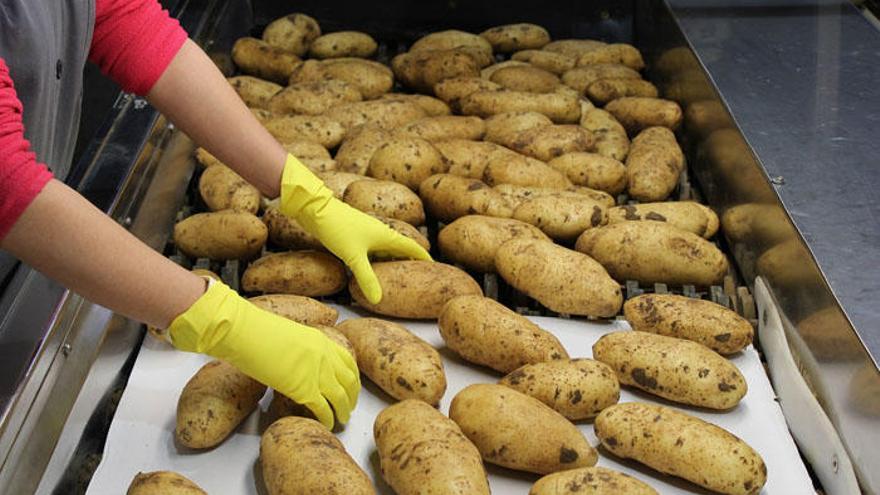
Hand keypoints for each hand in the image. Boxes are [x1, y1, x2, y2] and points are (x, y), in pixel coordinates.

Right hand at [168, 279, 359, 428]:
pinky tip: (327, 424)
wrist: (247, 333)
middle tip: (350, 406)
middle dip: (352, 396)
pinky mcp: (305, 390)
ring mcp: (318, 373)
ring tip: (343, 419)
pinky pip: (324, 409)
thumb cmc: (258, 331)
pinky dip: (327, 419)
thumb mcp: (290, 335)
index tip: (352, 385)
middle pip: (349, 381)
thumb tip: (298, 361)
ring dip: (343, 411)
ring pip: (341, 398)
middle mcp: (326, 357)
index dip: (352, 376)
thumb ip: (302, 349)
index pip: (347, 360)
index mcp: (322, 340)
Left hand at [278, 154, 430, 303]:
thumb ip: (366, 278)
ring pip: (386, 251)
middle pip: (401, 250)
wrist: (316, 209)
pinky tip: (371, 270)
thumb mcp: (354, 256)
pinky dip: (376, 261)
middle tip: (418, 278)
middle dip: (410, 262)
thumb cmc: (338, 227)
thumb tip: (377, 300)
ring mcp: (367, 234)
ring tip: (398, 277)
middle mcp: (380, 233)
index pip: (413, 247)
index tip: (435, 268)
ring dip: (392, 262)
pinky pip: (372, 251)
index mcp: (387, 235)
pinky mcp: (355, 236)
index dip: (424, 258)